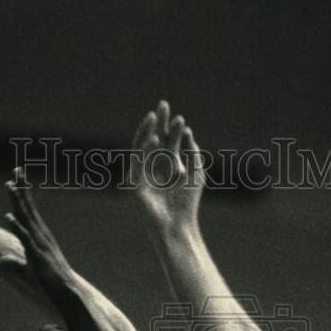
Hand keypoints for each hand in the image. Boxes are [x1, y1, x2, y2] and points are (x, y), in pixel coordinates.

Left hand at [3, 169, 77, 300]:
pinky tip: (8, 216)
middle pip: (27, 209)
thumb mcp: (26, 272)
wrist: (66, 294)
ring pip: (26, 219)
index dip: (21, 196)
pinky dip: (17, 227)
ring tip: (10, 186)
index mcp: (39, 237)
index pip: (28, 212)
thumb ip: (12, 264)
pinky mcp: (37, 256)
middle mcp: (40, 236)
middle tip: (16, 170)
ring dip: (18, 202)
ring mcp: (39, 245)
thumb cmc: (48, 283)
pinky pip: (26, 239)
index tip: (15, 180)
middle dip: (21, 189)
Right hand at [130, 100, 204, 230]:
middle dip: (158, 123)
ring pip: (143, 147)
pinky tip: (154, 138)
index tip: (180, 118)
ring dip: (148, 130)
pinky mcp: (135, 183)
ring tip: (155, 116)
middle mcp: (154, 167)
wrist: (178, 225)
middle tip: (163, 105)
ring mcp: (144, 174)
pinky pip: (137, 161)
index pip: (169, 141)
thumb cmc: (188, 202)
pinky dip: (144, 149)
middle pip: (154, 139)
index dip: (173, 129)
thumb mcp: (195, 173)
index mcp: (168, 165)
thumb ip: (192, 153)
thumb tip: (188, 132)